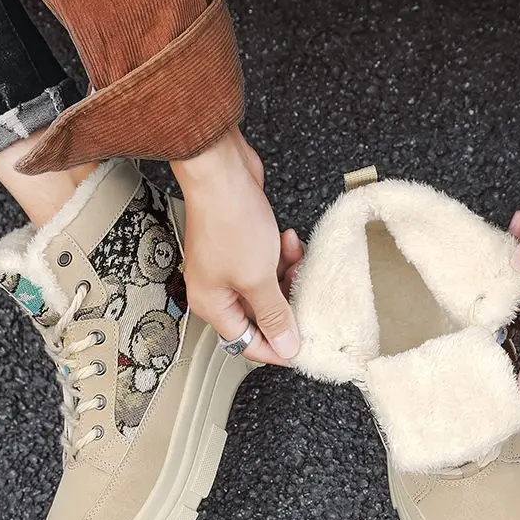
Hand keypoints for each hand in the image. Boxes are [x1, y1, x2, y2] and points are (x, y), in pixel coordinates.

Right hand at [170, 126, 302, 365]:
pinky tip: (286, 239)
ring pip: (267, 286)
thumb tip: (284, 346)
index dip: (275, 347)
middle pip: (259, 315)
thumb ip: (274, 315)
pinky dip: (281, 254)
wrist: (221, 171)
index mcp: (213, 304)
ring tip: (296, 260)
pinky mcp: (241, 245)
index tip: (302, 347)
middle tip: (306, 296)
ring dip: (287, 275)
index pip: (246, 342)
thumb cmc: (228, 219)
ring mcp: (228, 266)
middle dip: (286, 303)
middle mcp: (217, 288)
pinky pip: (267, 262)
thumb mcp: (258, 278)